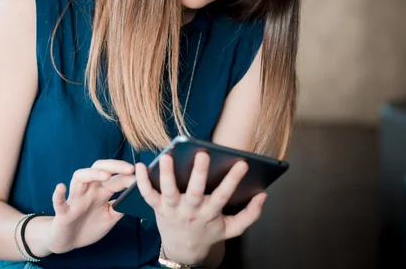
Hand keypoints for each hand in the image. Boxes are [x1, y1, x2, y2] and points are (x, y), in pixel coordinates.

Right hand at [43, 159, 134, 254]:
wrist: (68, 241)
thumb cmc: (89, 226)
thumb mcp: (110, 217)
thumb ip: (121, 206)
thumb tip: (137, 196)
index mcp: (100, 192)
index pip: (114, 178)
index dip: (127, 176)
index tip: (141, 175)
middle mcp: (88, 191)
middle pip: (98, 169)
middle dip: (113, 166)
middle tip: (129, 168)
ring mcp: (75, 199)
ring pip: (79, 178)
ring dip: (92, 174)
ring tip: (105, 175)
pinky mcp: (63, 212)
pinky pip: (59, 202)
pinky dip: (58, 195)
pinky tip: (61, 187)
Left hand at [135, 152, 266, 264]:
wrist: (184, 250)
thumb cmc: (208, 232)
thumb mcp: (232, 229)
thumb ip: (250, 215)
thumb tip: (263, 196)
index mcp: (210, 213)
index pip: (223, 196)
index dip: (233, 180)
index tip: (242, 163)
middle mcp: (190, 210)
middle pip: (194, 192)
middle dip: (199, 173)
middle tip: (203, 154)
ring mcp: (172, 209)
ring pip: (168, 191)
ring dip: (167, 174)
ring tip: (168, 156)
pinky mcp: (157, 208)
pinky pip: (147, 194)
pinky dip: (142, 181)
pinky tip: (141, 165)